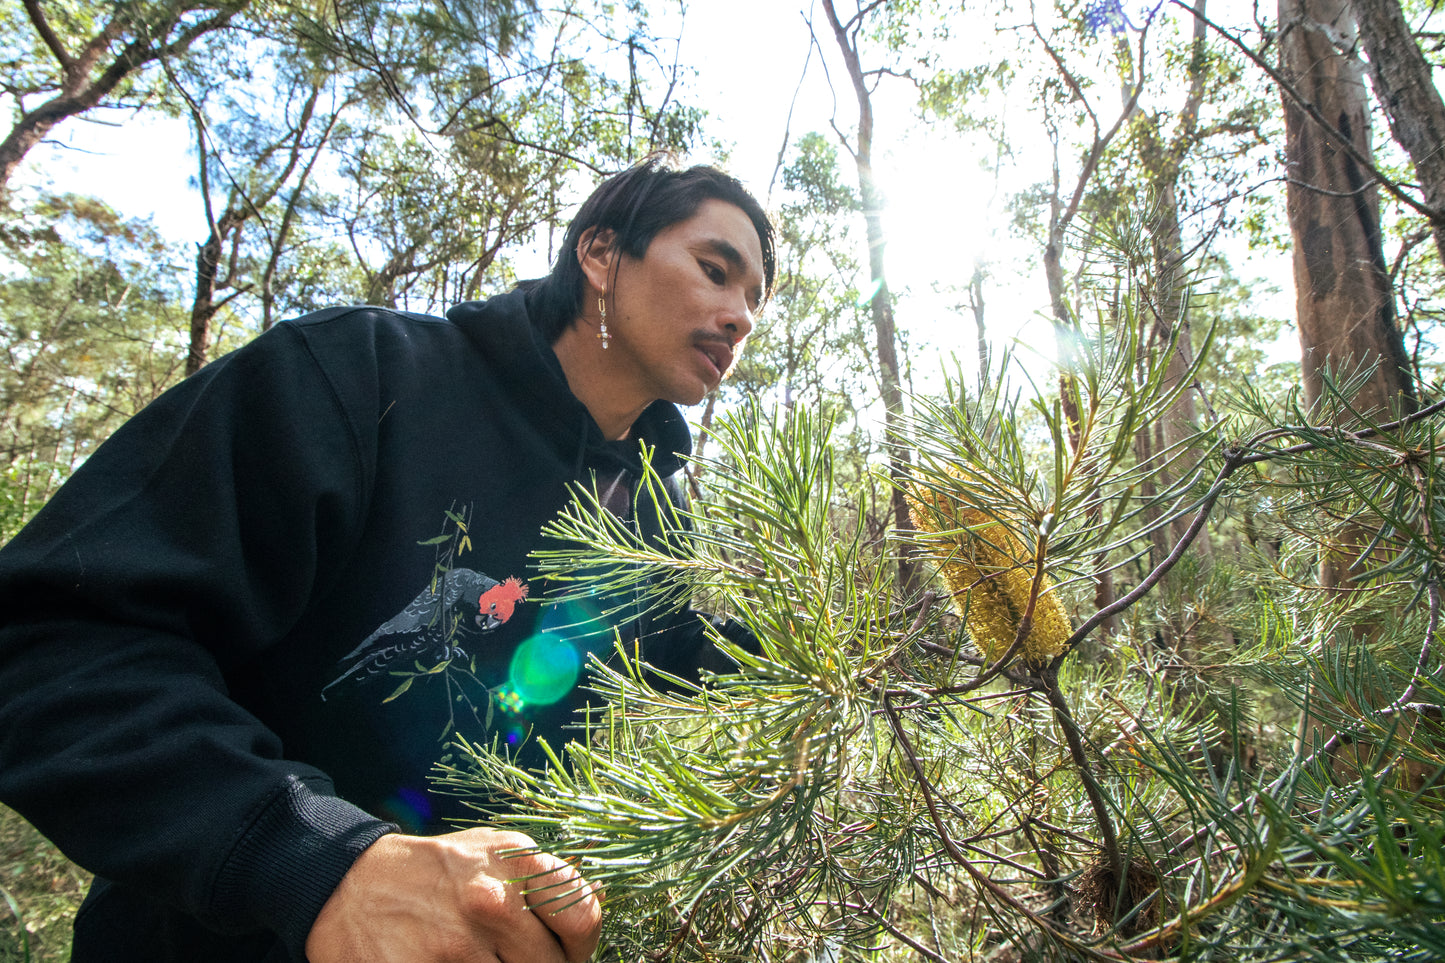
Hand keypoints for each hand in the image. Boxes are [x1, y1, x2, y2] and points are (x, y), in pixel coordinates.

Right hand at [305, 828, 601, 961]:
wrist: (349, 885)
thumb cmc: (436, 873)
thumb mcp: (494, 854)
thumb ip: (544, 883)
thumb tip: (594, 908)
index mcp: (515, 864)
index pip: (583, 919)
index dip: (578, 945)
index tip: (563, 951)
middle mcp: (491, 902)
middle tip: (511, 958)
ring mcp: (455, 946)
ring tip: (481, 960)